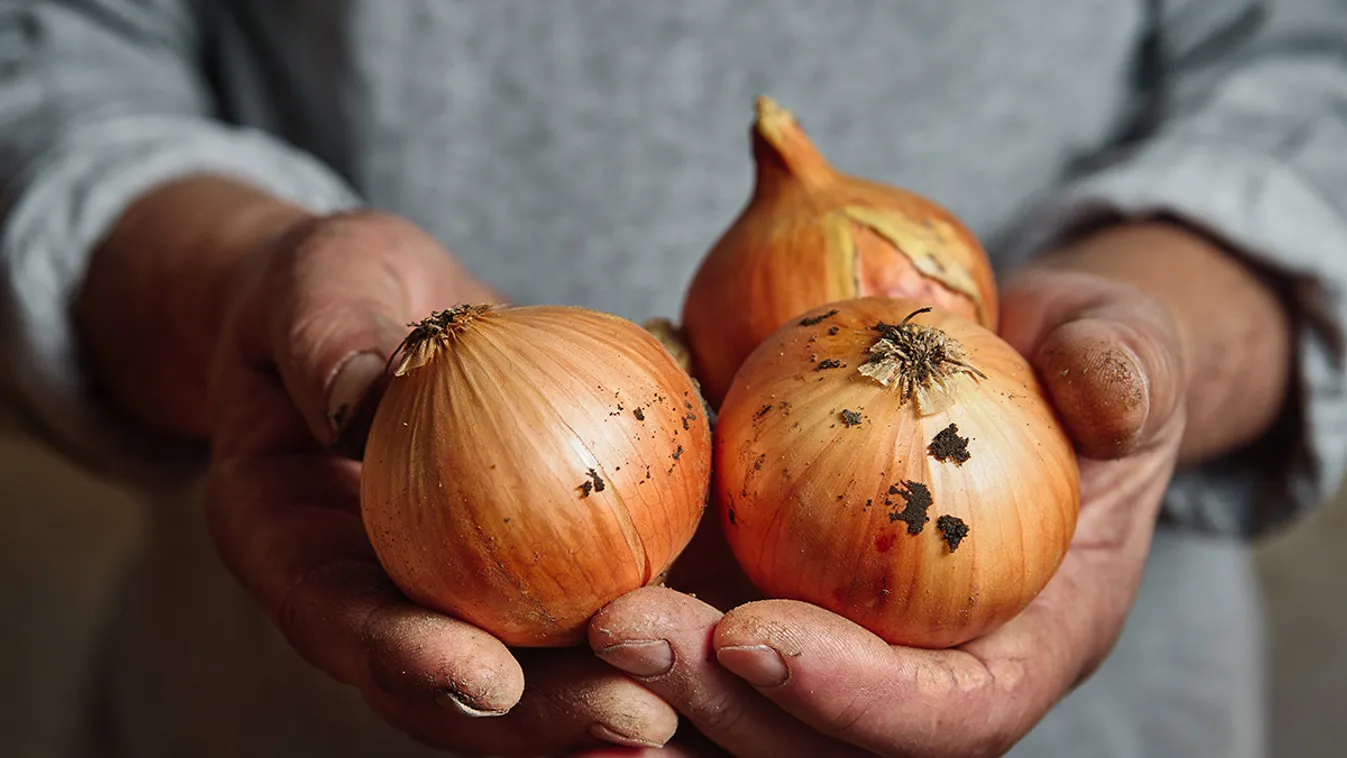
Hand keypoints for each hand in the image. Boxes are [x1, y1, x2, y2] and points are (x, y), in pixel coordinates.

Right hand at [204, 211, 680, 754]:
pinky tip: (727, 635)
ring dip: (608, 693)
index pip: (341, 619)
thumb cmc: (327, 290)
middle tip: (633, 719)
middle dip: (542, 715)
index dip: (406, 659)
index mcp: (295, 544)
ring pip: (532, 669)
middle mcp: (377, 590)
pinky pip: (590, 599)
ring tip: (695, 704)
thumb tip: (356, 391)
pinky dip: (654, 627)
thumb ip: (325, 340)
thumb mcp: (314, 288)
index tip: (485, 677)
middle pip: (452, 682)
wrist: (374, 306)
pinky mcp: (531, 561)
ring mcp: (457, 586)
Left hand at [576, 265, 1187, 756]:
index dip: (855, 699)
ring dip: (657, 686)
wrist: (1018, 366)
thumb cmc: (1079, 363)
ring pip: (745, 715)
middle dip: (722, 703)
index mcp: (1025, 644)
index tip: (757, 636)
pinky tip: (562, 589)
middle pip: (821, 743)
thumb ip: (1124, 371)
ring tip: (580, 617)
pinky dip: (637, 638)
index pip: (948, 714)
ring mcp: (844, 647)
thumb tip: (1105, 386)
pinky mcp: (777, 600)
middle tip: (625, 628)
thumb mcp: (1122, 350)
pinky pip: (703, 643)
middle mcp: (926, 673)